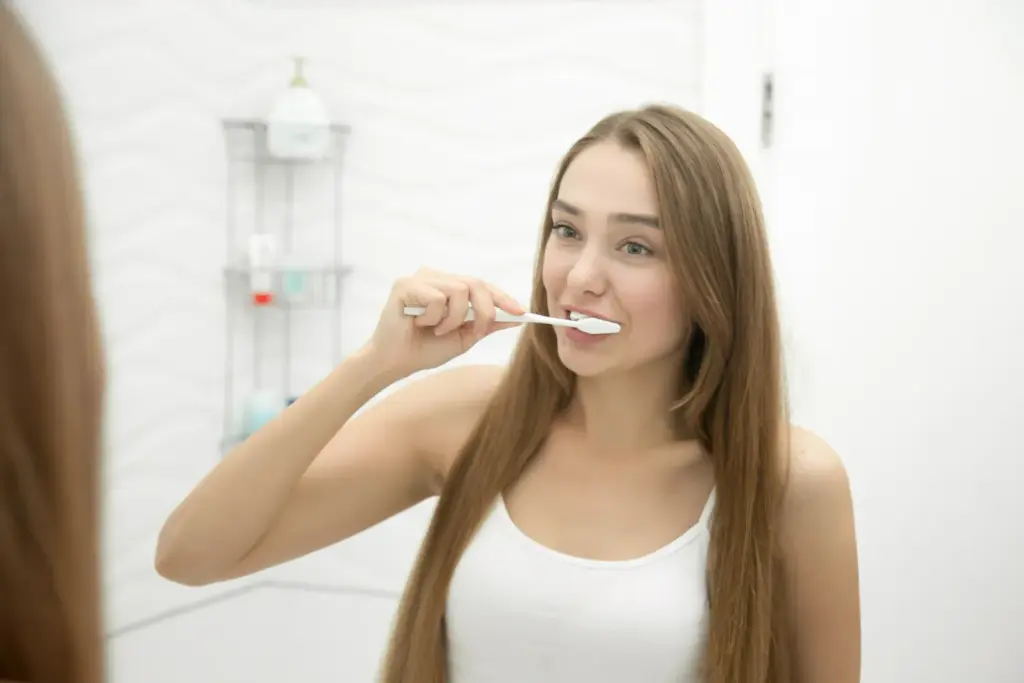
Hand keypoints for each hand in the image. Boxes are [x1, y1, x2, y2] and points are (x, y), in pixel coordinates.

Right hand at [366, 268, 525, 374]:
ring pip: (458, 290)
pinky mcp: (405, 285)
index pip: (481, 284)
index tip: (522, 312)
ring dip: (453, 318)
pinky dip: (434, 318)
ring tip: (436, 330)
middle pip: (475, 283)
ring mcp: (419, 278)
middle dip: (484, 310)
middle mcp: (435, 276)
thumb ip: (486, 325)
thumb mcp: (464, 337)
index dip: (503, 297)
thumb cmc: (424, 349)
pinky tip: (420, 325)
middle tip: (476, 331)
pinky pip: (436, 298)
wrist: (395, 363)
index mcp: (448, 285)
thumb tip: (516, 318)